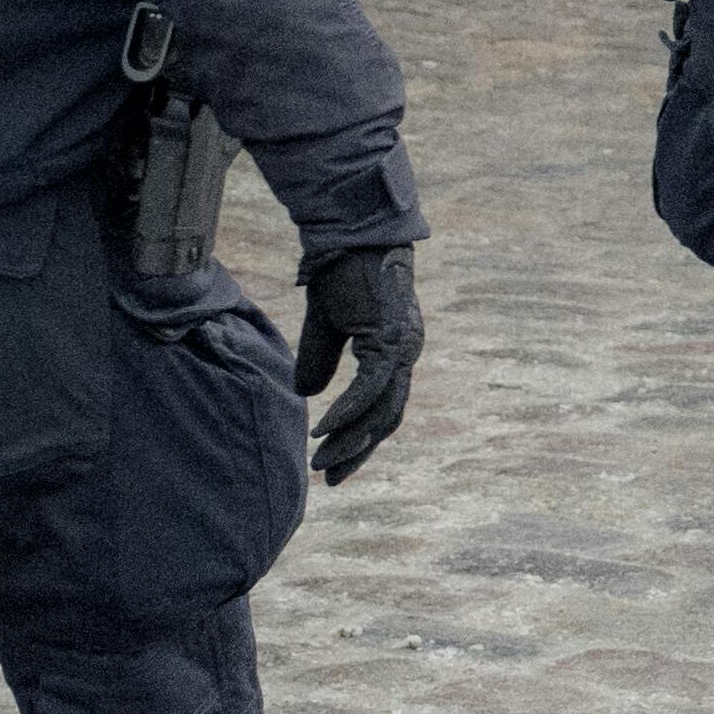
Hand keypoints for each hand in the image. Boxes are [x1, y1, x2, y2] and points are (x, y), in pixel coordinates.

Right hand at [294, 245, 419, 485]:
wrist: (348, 236)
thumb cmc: (341, 274)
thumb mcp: (325, 326)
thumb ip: (320, 359)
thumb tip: (306, 394)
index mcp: (395, 351)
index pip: (382, 408)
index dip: (358, 438)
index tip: (332, 464)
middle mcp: (406, 353)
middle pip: (386, 418)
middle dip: (356, 451)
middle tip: (328, 478)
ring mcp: (401, 347)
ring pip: (381, 410)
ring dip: (350, 440)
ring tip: (320, 461)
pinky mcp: (389, 339)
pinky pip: (370, 389)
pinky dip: (346, 413)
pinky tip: (323, 431)